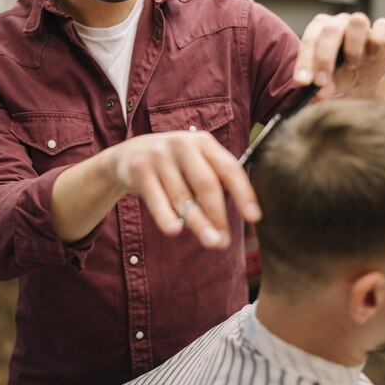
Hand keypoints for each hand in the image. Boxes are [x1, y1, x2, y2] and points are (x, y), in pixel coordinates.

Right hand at [111, 130, 260, 248]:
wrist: (129, 154)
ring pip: (182, 195)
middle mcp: (183, 144)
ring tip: (210, 242)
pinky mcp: (140, 168)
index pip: (229, 168)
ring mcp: (160, 155)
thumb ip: (216, 180)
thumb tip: (245, 215)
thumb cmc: (173, 165)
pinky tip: (175, 230)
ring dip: (197, 222)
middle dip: (218, 214)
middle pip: (206, 183)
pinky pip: (156, 198)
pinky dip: (166, 216)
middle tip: (225, 241)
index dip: (244, 193)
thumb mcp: (195, 162)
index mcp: (204, 142)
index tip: (255, 218)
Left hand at [293, 12, 384, 104]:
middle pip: (329, 31)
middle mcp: (338, 22)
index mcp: (318, 30)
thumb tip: (317, 95)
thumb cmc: (340, 74)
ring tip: (351, 65)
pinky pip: (382, 27)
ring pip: (357, 22)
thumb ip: (322, 86)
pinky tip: (371, 55)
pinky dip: (376, 41)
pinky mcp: (382, 30)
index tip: (302, 81)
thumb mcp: (329, 83)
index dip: (305, 61)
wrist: (364, 77)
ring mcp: (360, 24)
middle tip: (321, 82)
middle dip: (323, 58)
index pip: (309, 40)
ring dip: (352, 47)